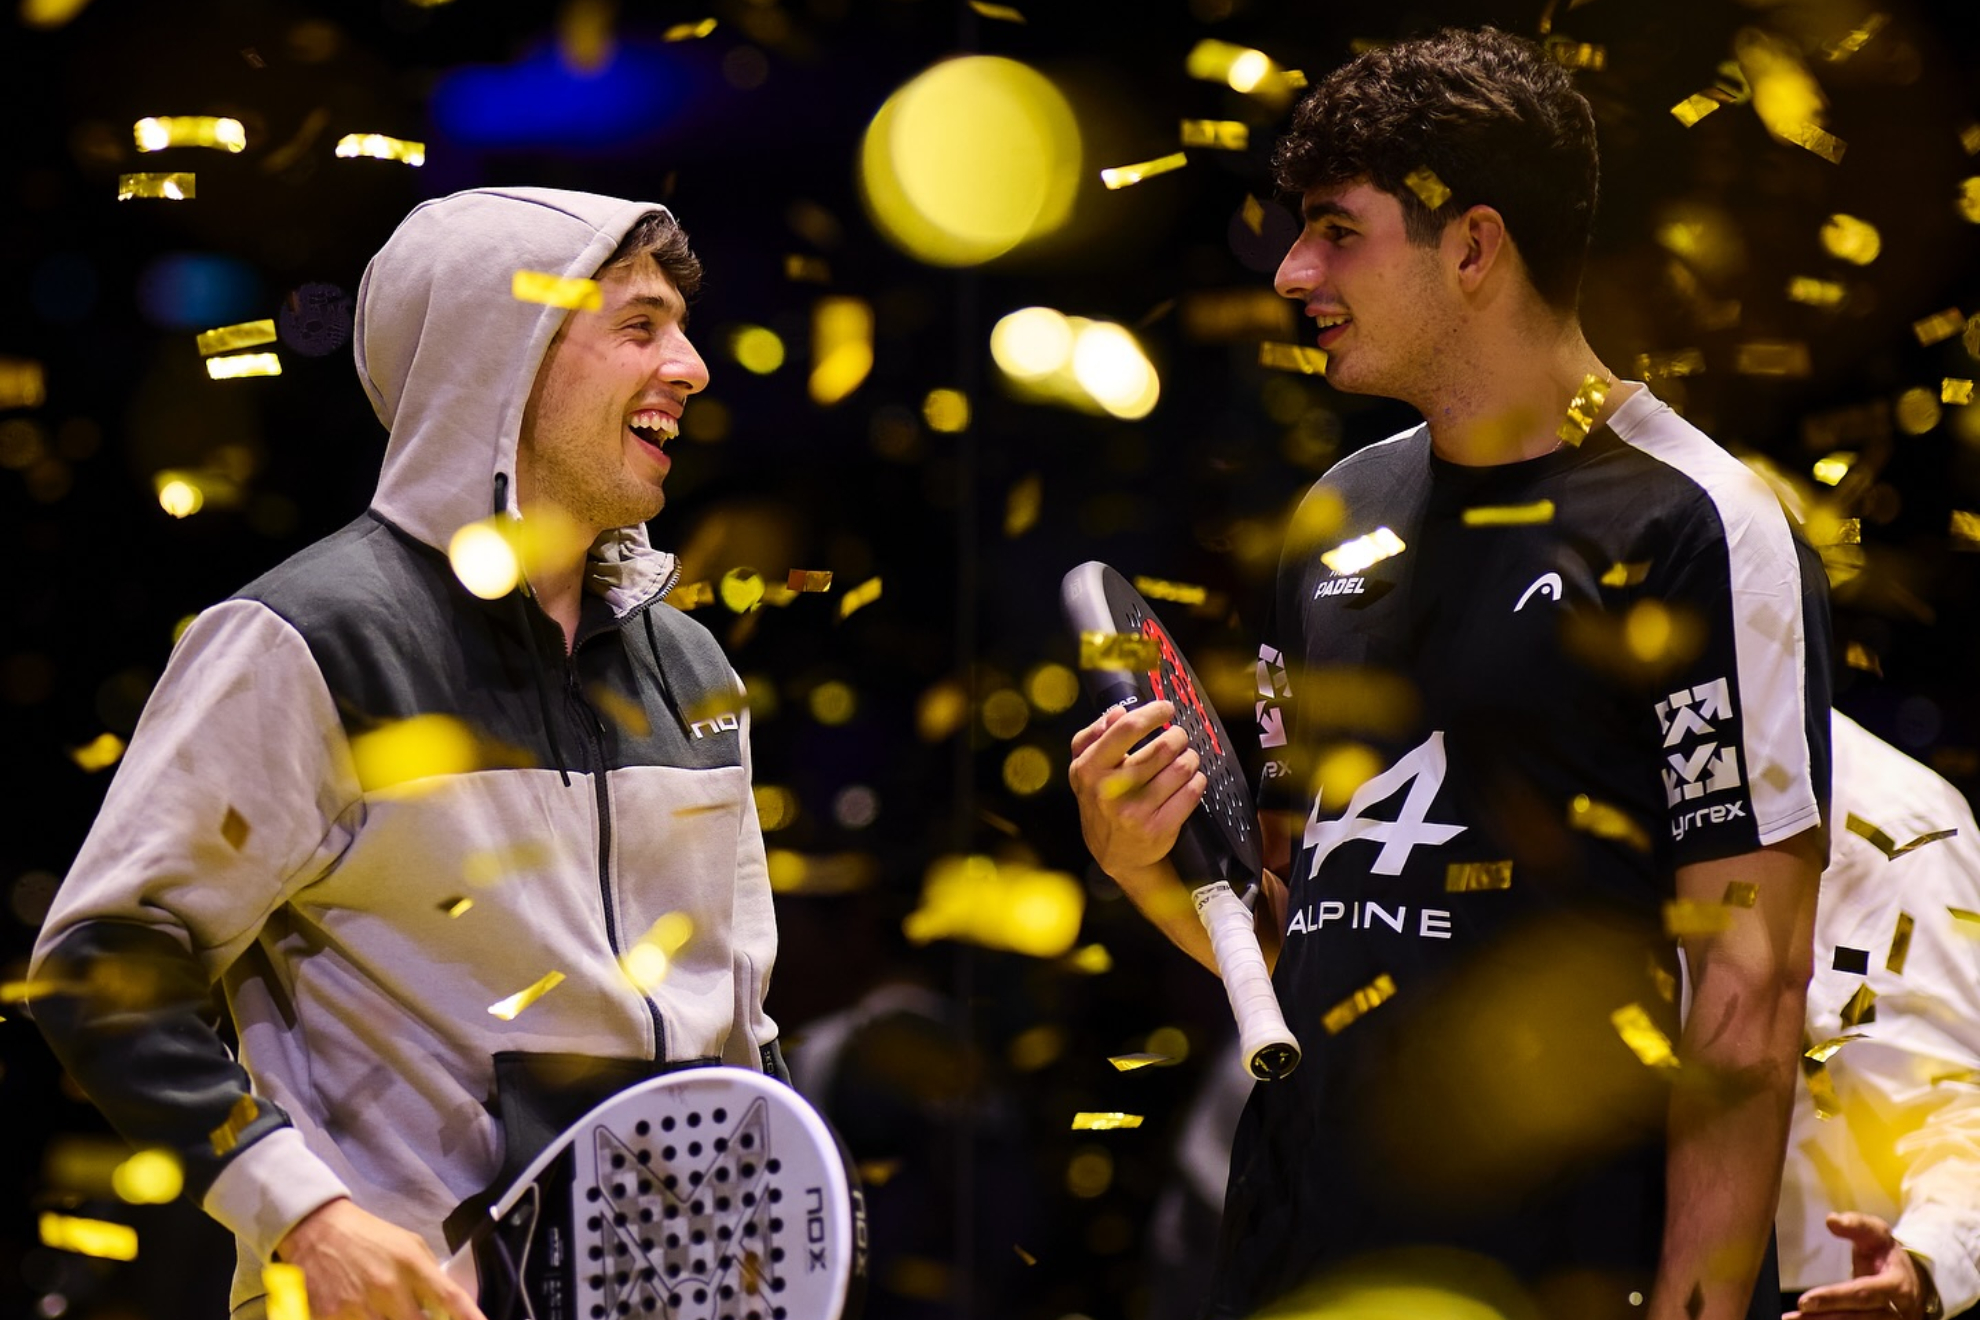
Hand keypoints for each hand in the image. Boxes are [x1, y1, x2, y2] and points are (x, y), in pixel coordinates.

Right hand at [275, 1197, 487, 1319]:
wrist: (318, 1229)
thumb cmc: (370, 1237)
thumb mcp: (409, 1245)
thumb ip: (430, 1275)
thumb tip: (448, 1306)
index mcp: (412, 1265)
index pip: (449, 1298)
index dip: (470, 1318)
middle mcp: (388, 1288)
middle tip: (418, 1315)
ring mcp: (358, 1307)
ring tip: (387, 1310)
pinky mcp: (330, 1317)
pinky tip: (363, 1314)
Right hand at [1067, 701, 1203, 881]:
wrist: (1114, 854)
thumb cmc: (1101, 802)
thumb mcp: (1083, 769)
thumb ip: (1093, 736)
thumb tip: (1116, 712)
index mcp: (1089, 769)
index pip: (1126, 729)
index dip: (1152, 713)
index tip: (1166, 708)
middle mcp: (1110, 790)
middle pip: (1162, 748)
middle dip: (1178, 737)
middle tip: (1179, 738)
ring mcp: (1135, 812)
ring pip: (1181, 768)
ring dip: (1190, 759)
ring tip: (1186, 759)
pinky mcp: (1158, 828)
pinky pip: (1191, 792)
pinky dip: (1197, 781)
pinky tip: (1190, 781)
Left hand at [1786, 1213, 1926, 1319]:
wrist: (1913, 1279)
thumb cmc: (1886, 1254)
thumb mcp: (1876, 1233)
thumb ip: (1856, 1224)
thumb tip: (1831, 1220)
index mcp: (1898, 1285)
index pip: (1863, 1294)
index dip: (1834, 1298)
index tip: (1804, 1302)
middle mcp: (1900, 1311)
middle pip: (1859, 1318)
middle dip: (1825, 1317)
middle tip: (1792, 1317)